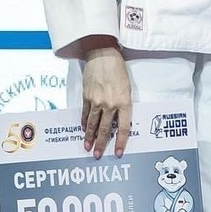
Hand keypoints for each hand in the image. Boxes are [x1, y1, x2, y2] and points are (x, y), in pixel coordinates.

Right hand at [80, 43, 131, 158]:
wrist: (103, 56)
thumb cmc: (119, 71)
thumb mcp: (128, 89)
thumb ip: (124, 105)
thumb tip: (118, 120)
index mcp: (124, 103)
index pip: (123, 128)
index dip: (120, 142)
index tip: (117, 153)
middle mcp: (110, 104)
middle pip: (104, 129)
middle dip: (101, 144)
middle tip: (97, 155)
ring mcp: (96, 101)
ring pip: (92, 124)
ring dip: (89, 137)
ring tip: (87, 147)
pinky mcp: (86, 96)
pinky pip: (84, 113)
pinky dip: (83, 123)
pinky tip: (83, 130)